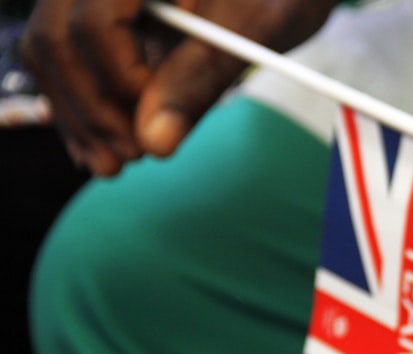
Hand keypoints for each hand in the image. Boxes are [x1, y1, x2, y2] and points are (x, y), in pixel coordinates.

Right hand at [20, 0, 338, 175]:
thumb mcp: (250, 29)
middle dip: (90, 109)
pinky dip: (80, 106)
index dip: (119, 82)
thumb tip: (155, 141)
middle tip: (134, 157)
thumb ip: (201, 78)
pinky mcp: (89, 17)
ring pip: (49, 53)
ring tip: (118, 164)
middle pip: (55, 39)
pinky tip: (103, 148)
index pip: (90, 23)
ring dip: (80, 116)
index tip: (157, 120)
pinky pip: (62, 59)